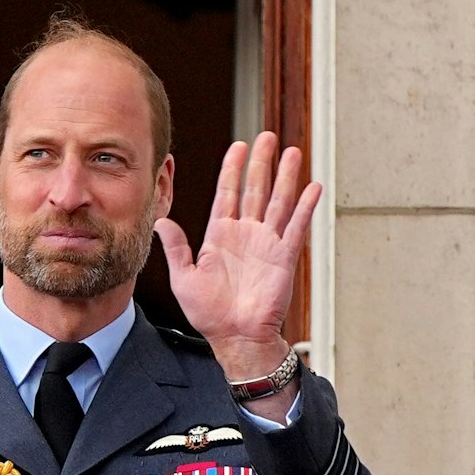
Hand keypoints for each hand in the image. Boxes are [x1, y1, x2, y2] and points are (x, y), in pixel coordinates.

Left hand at [155, 133, 320, 390]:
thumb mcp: (183, 278)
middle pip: (255, 189)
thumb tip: (161, 222)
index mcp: (221, 235)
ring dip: (286, 177)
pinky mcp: (284, 258)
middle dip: (261, 162)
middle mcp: (246, 234)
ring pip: (278, 201)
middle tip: (267, 137)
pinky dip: (305, 207)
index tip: (239, 146)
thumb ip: (176, 247)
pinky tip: (312, 188)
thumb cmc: (210, 314)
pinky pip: (296, 227)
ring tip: (292, 152)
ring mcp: (267, 244)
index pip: (228, 192)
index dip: (233, 168)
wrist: (236, 338)